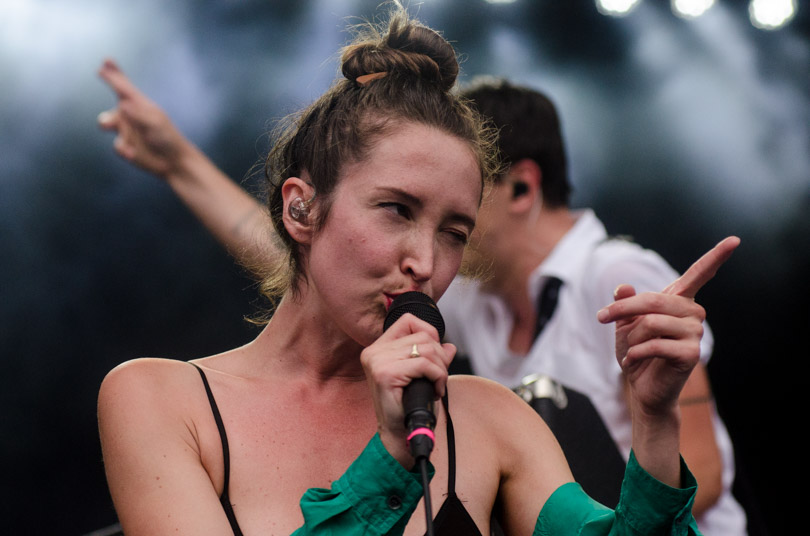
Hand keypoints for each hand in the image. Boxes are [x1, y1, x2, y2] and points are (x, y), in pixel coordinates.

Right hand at [97, 59, 189, 177]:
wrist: (173, 163)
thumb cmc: (168, 139)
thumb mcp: (155, 124)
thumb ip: (138, 115)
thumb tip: (122, 104)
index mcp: (140, 105)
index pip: (124, 86)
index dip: (114, 74)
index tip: (106, 61)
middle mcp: (130, 115)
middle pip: (114, 102)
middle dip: (108, 98)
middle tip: (102, 81)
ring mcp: (126, 130)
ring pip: (106, 122)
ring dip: (108, 124)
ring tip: (110, 127)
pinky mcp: (125, 145)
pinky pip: (116, 145)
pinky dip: (124, 149)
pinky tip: (133, 154)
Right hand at [360, 313, 454, 466]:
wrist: (399, 435)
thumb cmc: (408, 406)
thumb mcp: (422, 375)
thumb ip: (433, 357)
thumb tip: (449, 346)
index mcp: (378, 348)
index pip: (408, 320)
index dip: (428, 333)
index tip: (434, 355)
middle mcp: (374, 352)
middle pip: (423, 335)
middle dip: (440, 357)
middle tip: (438, 378)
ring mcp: (378, 362)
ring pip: (427, 349)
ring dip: (440, 369)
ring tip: (436, 385)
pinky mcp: (385, 374)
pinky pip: (424, 364)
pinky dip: (438, 376)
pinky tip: (435, 390)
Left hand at [598, 237, 739, 416]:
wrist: (641, 389)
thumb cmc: (635, 353)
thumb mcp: (624, 324)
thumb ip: (625, 304)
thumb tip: (623, 288)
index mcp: (679, 302)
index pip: (699, 275)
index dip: (716, 257)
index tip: (735, 240)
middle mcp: (693, 314)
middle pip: (653, 300)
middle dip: (622, 309)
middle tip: (601, 317)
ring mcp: (695, 333)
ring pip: (651, 322)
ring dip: (630, 337)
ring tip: (631, 350)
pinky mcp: (692, 354)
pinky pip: (655, 344)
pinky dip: (635, 353)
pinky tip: (633, 362)